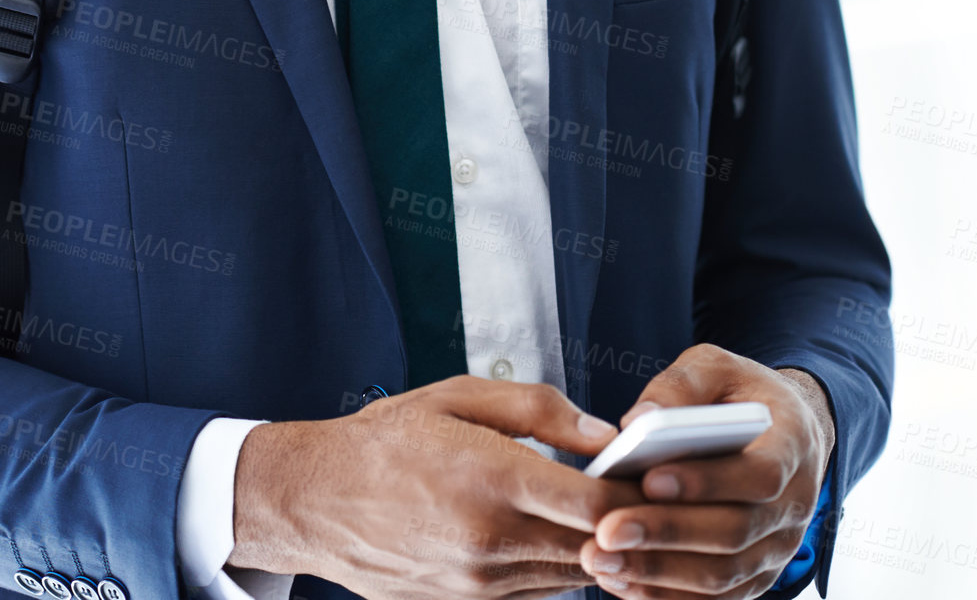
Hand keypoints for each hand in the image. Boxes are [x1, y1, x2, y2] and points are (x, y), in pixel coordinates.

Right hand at [229, 374, 642, 599]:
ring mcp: (481, 584)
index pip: (594, 502)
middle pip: (593, 546)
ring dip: (599, 550)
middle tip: (655, 494)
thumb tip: (602, 432)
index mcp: (492, 478)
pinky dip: (562, 569)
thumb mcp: (459, 396)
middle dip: (627, 522)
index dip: (635, 492)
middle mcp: (491, 540)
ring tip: (617, 516)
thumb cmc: (389, 438)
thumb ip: (538, 409)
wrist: (319, 501)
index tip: (657, 472)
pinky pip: (540, 594)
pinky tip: (567, 539)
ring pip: (572, 577)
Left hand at [582, 344, 834, 598]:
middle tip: (606, 529)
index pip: (758, 475)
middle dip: (666, 534)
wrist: (785, 433)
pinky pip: (714, 599)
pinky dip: (667, 596)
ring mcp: (777, 550)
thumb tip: (636, 420)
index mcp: (792, 448)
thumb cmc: (742, 395)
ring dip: (659, 574)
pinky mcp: (754, 576)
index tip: (649, 479)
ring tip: (601, 559)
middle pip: (733, 534)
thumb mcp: (718, 367)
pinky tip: (619, 581)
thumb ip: (681, 385)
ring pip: (722, 576)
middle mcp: (794, 508)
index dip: (706, 481)